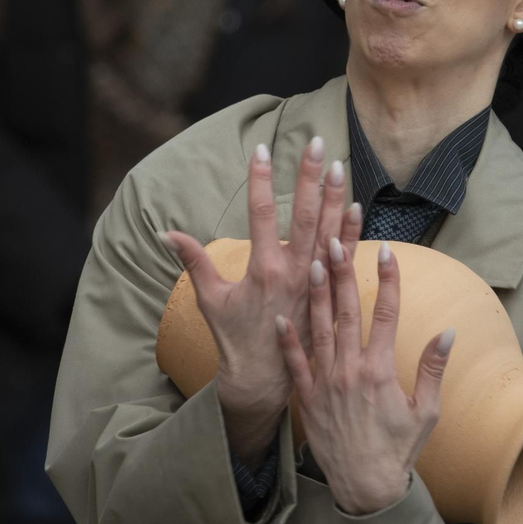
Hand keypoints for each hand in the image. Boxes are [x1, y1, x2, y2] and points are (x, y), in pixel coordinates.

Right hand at [163, 138, 362, 465]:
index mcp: (261, 269)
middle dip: (310, 178)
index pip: (260, 213)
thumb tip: (165, 233)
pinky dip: (351, 233)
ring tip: (340, 166)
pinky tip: (357, 207)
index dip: (259, 179)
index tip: (260, 148)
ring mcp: (313, 283)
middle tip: (318, 144)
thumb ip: (193, 261)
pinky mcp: (326, 293)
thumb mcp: (210, 298)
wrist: (262, 379)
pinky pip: (343, 258)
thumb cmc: (233, 337)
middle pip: (303, 216)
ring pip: (328, 233)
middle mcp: (291, 272)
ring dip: (335, 199)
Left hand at [278, 239, 452, 515]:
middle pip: (347, 311)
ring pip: (320, 328)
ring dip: (316, 294)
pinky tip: (280, 316)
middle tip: (337, 239)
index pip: (385, 314)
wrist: (364, 486)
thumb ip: (433, 369)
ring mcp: (325, 382)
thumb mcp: (426, 411)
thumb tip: (448, 332)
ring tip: (311, 260)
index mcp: (380, 370)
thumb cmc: (399, 449)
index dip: (388, 279)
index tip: (387, 250)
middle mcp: (350, 370)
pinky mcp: (307, 397)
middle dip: (343, 272)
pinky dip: (287, 339)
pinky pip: (295, 363)